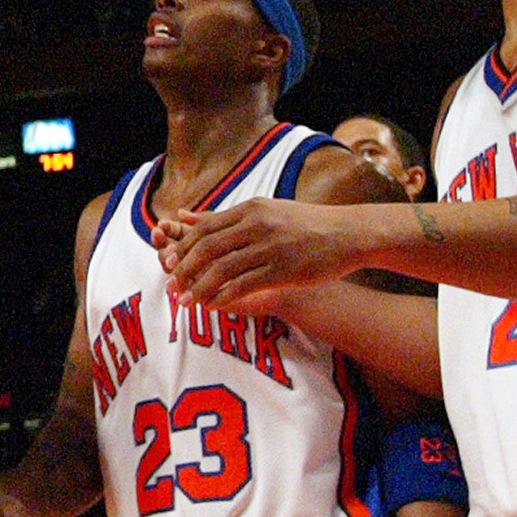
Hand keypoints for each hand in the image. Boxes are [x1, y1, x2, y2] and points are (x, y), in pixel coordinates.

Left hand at [160, 199, 366, 311]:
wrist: (348, 234)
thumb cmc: (305, 224)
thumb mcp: (265, 211)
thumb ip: (226, 218)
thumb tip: (185, 216)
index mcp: (250, 210)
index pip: (204, 229)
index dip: (181, 248)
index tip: (168, 263)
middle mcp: (257, 226)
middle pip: (207, 249)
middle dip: (183, 269)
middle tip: (170, 285)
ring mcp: (270, 248)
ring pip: (222, 270)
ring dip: (199, 288)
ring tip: (185, 301)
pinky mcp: (283, 270)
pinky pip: (244, 286)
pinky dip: (223, 297)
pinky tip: (212, 306)